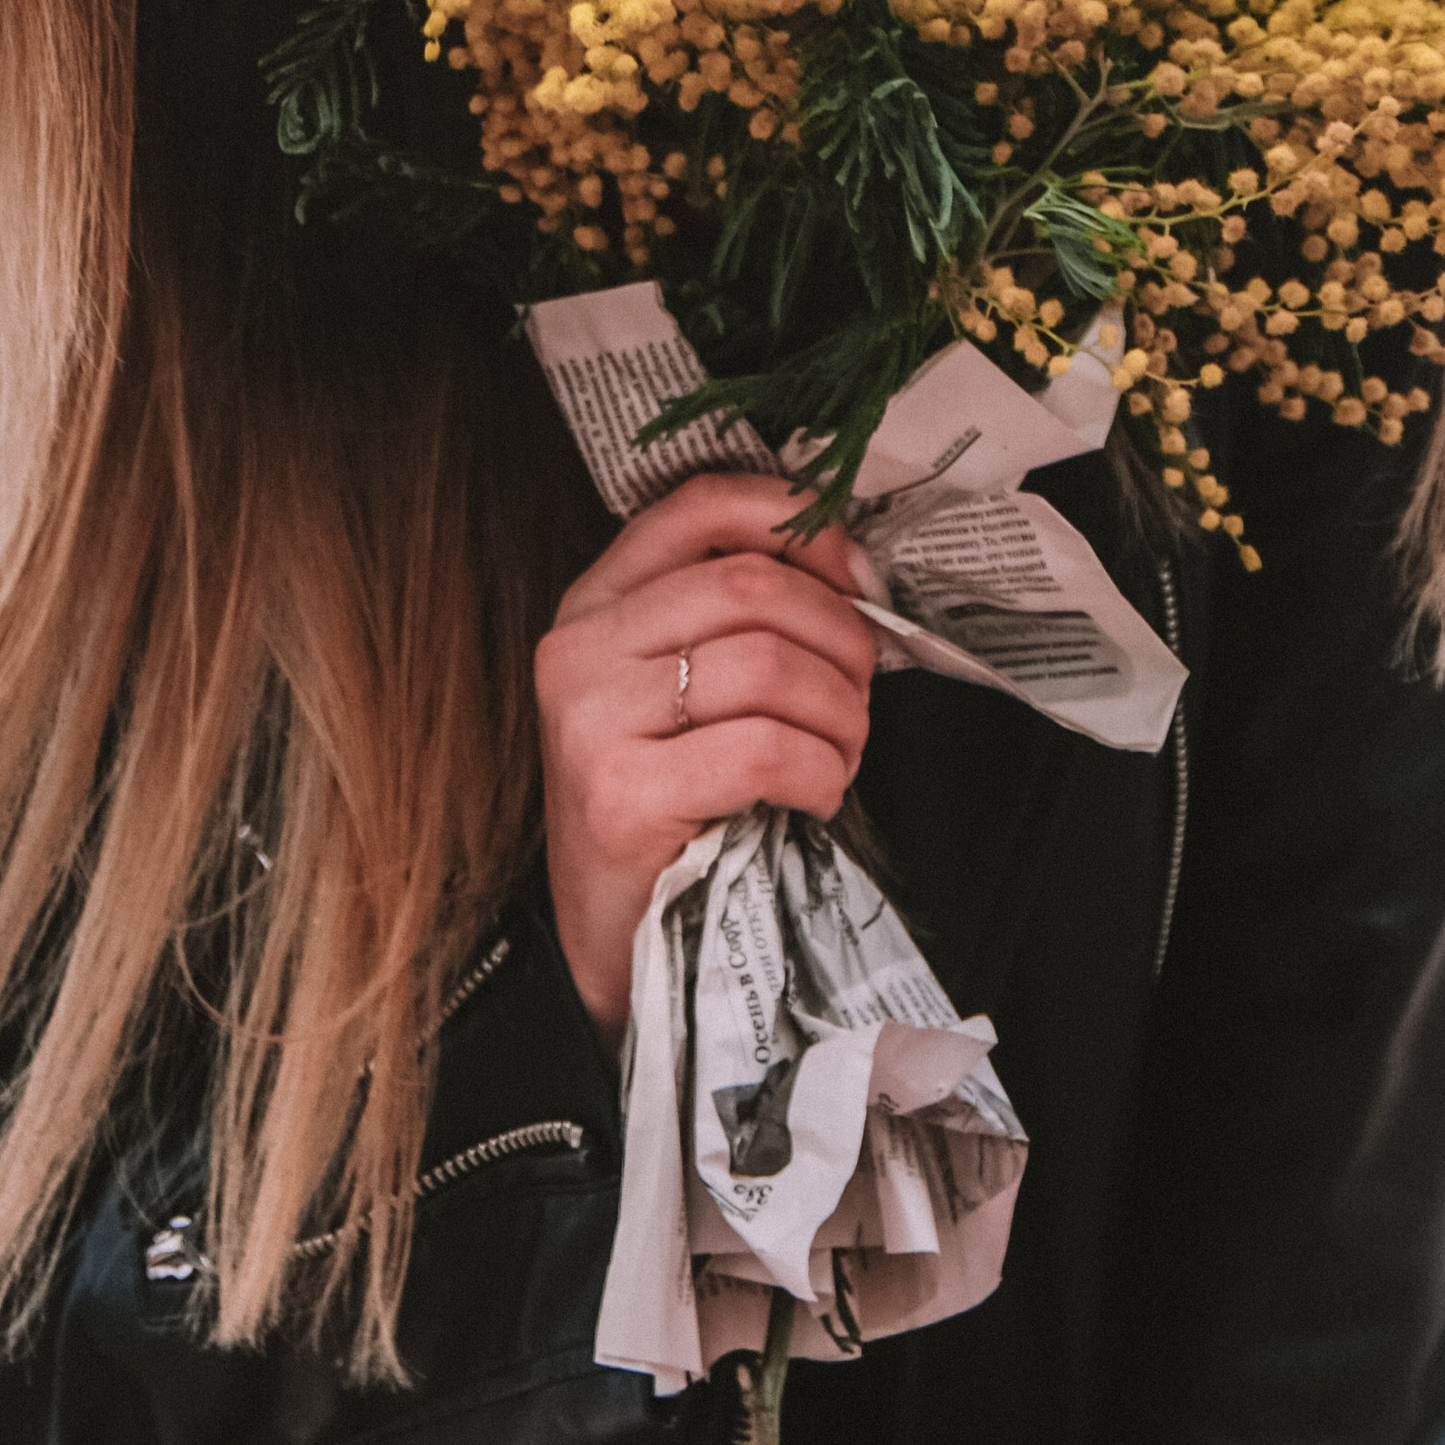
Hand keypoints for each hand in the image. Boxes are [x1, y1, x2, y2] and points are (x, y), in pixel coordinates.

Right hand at [535, 474, 877, 1045]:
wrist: (609, 939)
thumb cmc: (670, 806)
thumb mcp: (684, 692)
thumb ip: (738, 621)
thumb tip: (855, 571)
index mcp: (597, 602)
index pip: (699, 505)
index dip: (793, 521)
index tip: (856, 572)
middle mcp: (581, 646)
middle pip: (749, 585)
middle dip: (838, 634)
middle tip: (863, 691)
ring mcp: (591, 719)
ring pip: (765, 664)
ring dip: (839, 712)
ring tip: (842, 751)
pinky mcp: (619, 796)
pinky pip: (762, 749)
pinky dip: (818, 770)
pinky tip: (815, 795)